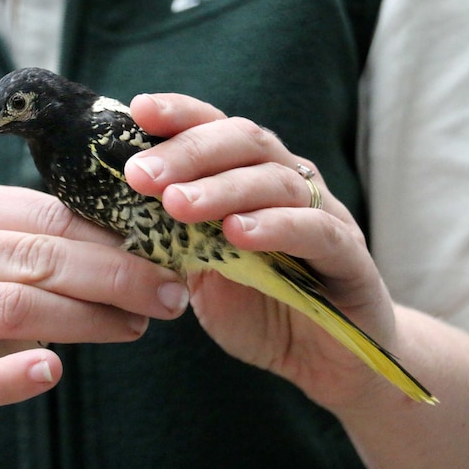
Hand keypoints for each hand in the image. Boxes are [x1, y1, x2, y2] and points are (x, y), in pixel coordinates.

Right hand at [0, 185, 186, 458]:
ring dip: (85, 320)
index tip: (162, 258)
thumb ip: (56, 248)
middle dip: (112, 277)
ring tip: (134, 327)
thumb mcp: (7, 266)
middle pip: (34, 256)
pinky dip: (12, 377)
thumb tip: (147, 247)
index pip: (44, 214)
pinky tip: (51, 374)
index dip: (109, 238)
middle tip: (166, 297)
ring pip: (11, 306)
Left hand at [124, 93, 397, 408]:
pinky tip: (238, 233)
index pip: (217, 129)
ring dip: (223, 188)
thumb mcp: (201, 272)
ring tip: (178, 204)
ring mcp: (325, 214)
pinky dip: (277, 226)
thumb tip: (118, 210)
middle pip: (245, 142)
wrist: (321, 359)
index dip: (181, 114)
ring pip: (277, 182)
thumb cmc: (257, 306)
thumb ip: (172, 239)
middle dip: (189, 152)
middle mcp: (290, 183)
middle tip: (141, 174)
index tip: (138, 110)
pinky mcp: (351, 257)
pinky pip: (317, 231)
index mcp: (251, 178)